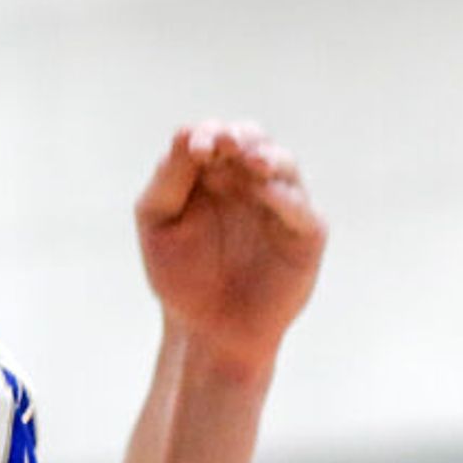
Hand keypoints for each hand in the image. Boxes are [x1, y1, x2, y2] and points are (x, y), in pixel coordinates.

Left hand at [135, 121, 324, 377]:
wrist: (206, 331)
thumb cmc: (179, 274)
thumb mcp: (158, 219)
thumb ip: (170, 177)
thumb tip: (186, 131)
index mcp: (212, 172)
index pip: (217, 135)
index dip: (209, 133)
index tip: (196, 149)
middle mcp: (249, 182)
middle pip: (254, 139)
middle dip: (241, 136)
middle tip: (225, 145)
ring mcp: (280, 206)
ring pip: (284, 164)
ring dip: (266, 157)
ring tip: (250, 161)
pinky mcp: (305, 236)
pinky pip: (302, 208)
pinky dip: (284, 196)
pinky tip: (264, 190)